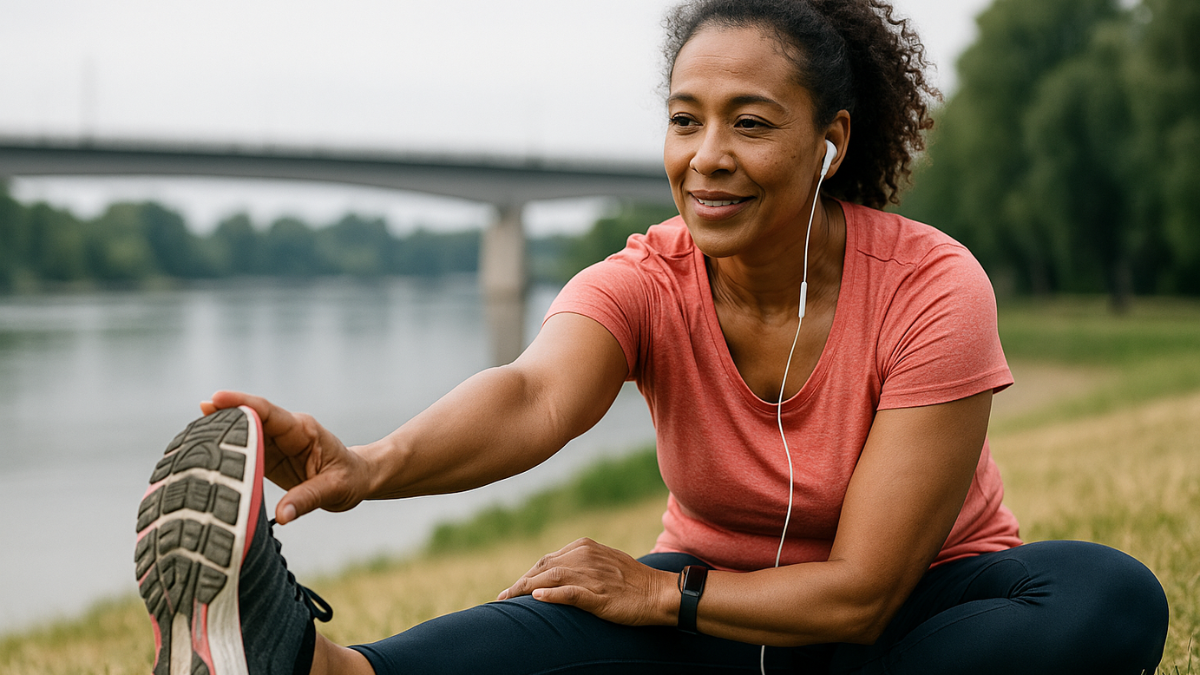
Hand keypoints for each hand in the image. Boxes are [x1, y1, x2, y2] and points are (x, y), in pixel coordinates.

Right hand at [201, 391, 371, 523]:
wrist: (356, 479)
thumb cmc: (349, 479)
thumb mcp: (335, 489)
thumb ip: (308, 499)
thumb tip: (283, 515)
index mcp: (302, 430)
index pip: (268, 413)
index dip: (240, 404)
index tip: (214, 399)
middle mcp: (286, 432)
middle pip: (249, 418)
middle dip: (221, 416)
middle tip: (192, 422)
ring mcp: (275, 443)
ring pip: (243, 433)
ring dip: (219, 435)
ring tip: (189, 439)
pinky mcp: (267, 457)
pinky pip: (244, 450)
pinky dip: (225, 453)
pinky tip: (203, 456)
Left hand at [496, 538, 677, 626]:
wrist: (659, 593)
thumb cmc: (632, 581)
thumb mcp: (604, 562)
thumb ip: (581, 563)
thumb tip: (557, 573)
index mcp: (585, 547)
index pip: (546, 560)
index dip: (527, 574)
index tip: (514, 588)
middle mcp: (585, 557)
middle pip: (542, 568)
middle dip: (520, 583)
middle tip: (503, 598)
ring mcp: (591, 575)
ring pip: (550, 579)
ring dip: (525, 590)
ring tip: (508, 600)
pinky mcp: (598, 594)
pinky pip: (569, 592)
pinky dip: (552, 595)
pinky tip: (537, 599)